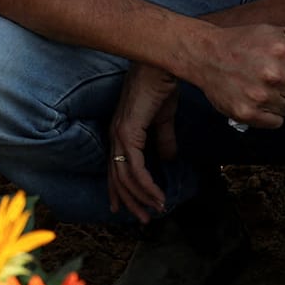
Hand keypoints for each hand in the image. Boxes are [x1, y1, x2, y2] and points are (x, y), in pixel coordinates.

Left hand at [106, 62, 179, 222]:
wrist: (162, 65)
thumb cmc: (162, 85)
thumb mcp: (164, 118)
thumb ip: (164, 138)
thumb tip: (168, 158)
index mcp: (121, 131)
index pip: (115, 168)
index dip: (120, 190)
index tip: (128, 209)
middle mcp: (115, 135)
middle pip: (117, 178)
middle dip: (130, 201)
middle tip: (144, 219)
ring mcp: (120, 134)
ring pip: (125, 177)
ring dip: (142, 197)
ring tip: (157, 209)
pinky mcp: (129, 133)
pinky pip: (135, 167)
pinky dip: (146, 184)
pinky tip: (158, 194)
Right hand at [178, 24, 284, 130]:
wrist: (205, 55)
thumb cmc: (245, 41)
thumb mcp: (278, 33)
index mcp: (283, 52)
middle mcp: (272, 76)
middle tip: (279, 78)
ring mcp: (259, 97)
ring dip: (284, 101)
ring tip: (267, 87)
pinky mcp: (246, 113)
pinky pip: (276, 122)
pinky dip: (271, 114)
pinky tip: (259, 99)